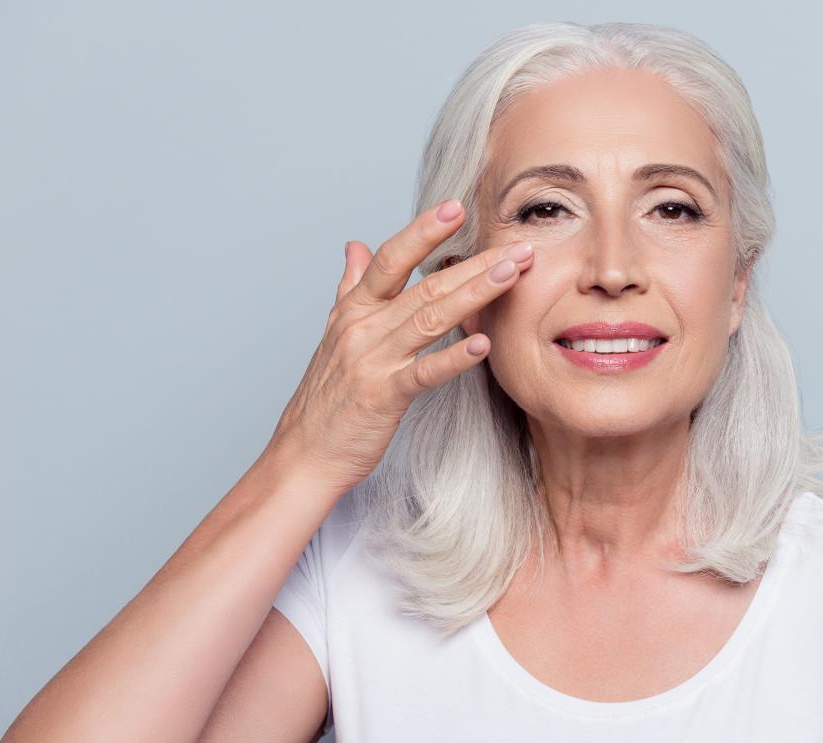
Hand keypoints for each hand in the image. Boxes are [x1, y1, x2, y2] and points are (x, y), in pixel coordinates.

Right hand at [266, 198, 534, 495]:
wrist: (304, 455)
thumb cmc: (326, 400)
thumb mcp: (334, 334)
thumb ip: (349, 286)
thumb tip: (353, 243)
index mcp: (353, 311)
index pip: (390, 259)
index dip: (422, 231)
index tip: (456, 206)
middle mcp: (362, 328)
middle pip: (424, 285)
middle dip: (474, 262)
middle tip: (518, 244)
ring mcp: (372, 361)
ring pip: (430, 318)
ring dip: (475, 293)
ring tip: (512, 274)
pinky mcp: (384, 397)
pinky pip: (424, 372)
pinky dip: (454, 357)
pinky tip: (484, 343)